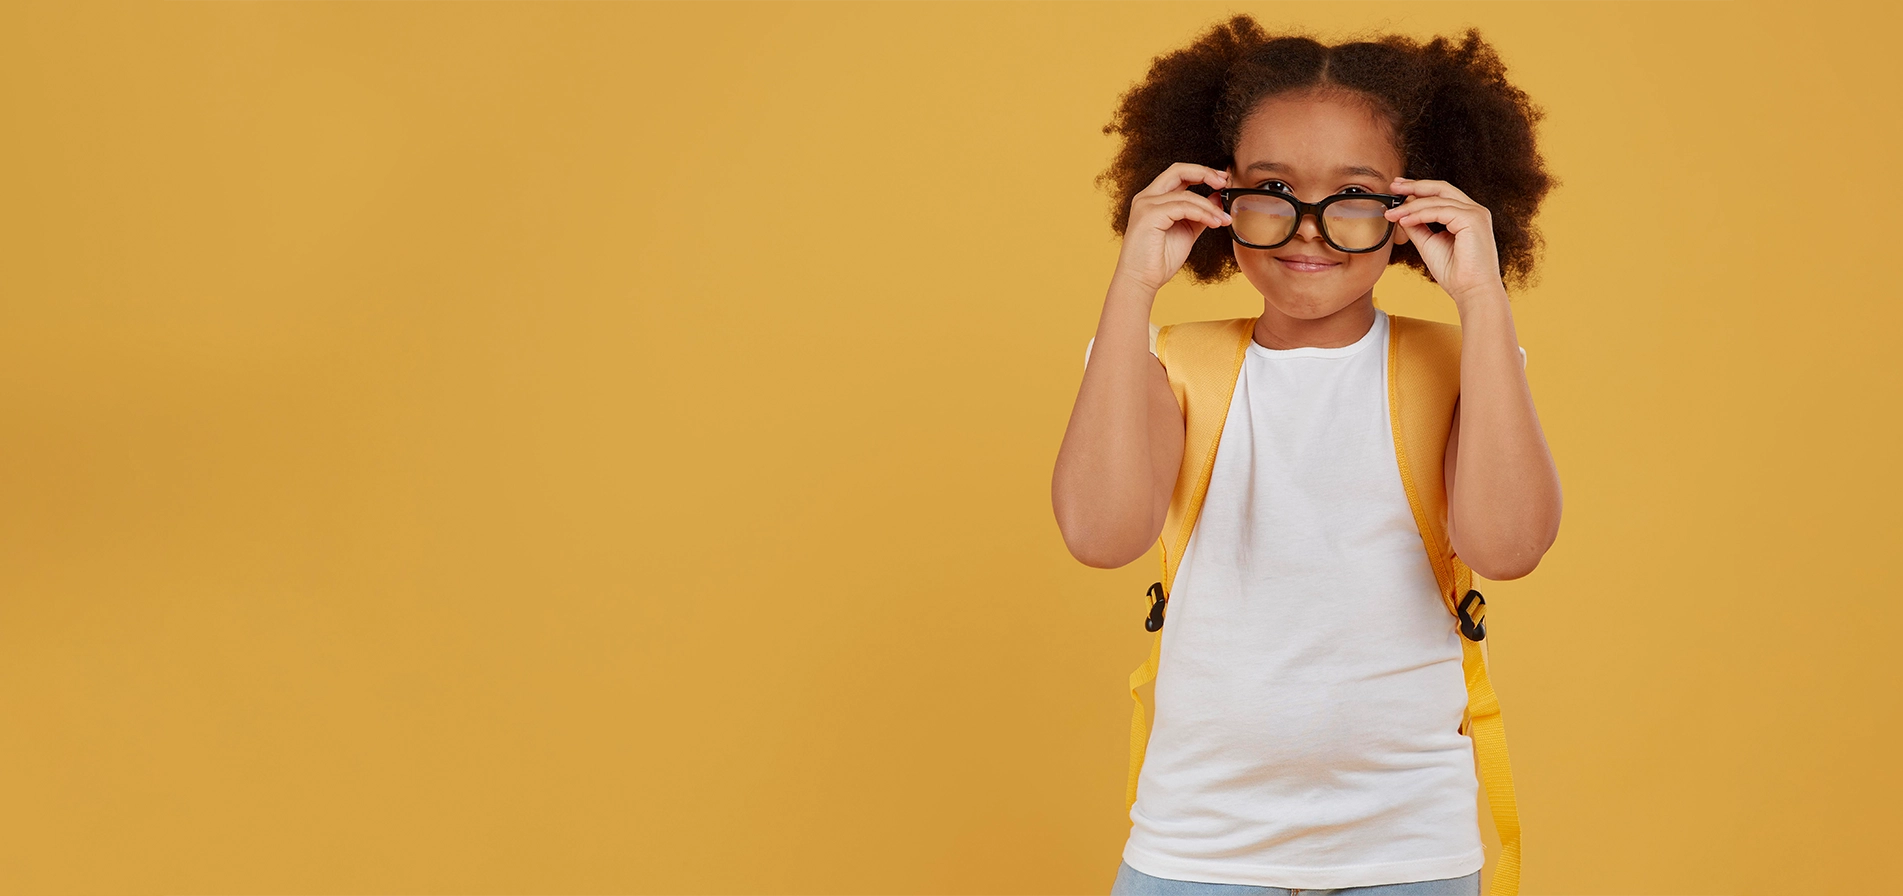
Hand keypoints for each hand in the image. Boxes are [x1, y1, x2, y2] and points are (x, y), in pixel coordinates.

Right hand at [1111, 162, 1232, 294]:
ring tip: (1223, 220)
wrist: (1141, 281)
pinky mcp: (1149, 215)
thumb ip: (1200, 213)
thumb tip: (1217, 198)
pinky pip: (1184, 208)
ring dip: (1210, 207)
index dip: (1202, 172)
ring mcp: (1146, 205)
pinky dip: (1203, 214)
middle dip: (1205, 173)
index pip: (1178, 174)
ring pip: (1187, 194)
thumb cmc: (1159, 260)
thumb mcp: (1187, 231)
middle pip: (1178, 170)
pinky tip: (1214, 223)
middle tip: (1224, 182)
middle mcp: (1146, 197)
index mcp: (1153, 199)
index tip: (1222, 180)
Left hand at [1385, 177, 1505, 307]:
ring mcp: (1475, 214)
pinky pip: (1439, 211)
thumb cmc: (1455, 273)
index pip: (1441, 194)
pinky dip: (1419, 215)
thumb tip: (1402, 213)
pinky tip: (1404, 220)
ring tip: (1392, 214)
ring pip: (1437, 200)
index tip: (1397, 189)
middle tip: (1393, 185)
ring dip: (1411, 206)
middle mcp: (1473, 211)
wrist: (1471, 291)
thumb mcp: (1429, 243)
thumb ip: (1418, 226)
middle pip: (1441, 188)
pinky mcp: (1472, 220)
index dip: (1418, 189)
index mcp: (1466, 215)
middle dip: (1414, 186)